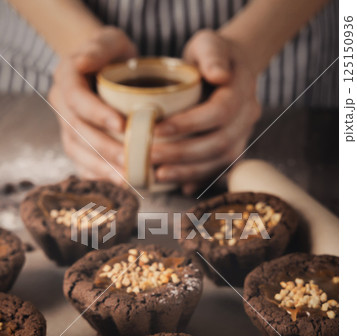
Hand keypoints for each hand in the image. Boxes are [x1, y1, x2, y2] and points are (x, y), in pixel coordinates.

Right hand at [48, 26, 136, 182]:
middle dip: (105, 148)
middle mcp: (62, 106)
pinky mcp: (76, 144)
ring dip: (102, 168)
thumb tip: (82, 62)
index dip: (97, 114)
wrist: (107, 70)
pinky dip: (99, 176)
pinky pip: (82, 164)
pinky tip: (118, 183)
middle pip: (78, 131)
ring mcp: (67, 127)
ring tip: (126, 179)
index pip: (78, 99)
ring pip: (78, 152)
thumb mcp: (110, 41)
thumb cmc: (114, 56)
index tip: (122, 125)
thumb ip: (100, 48)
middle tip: (131, 160)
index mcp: (67, 80)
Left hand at [153, 30, 260, 194]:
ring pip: (220, 161)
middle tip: (151, 156)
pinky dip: (200, 179)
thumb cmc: (211, 55)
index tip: (157, 130)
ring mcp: (243, 135)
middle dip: (183, 153)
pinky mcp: (233, 149)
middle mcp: (247, 116)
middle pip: (220, 142)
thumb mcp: (209, 44)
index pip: (219, 111)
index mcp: (242, 89)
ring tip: (159, 174)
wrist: (228, 70)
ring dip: (189, 171)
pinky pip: (219, 169)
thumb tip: (219, 75)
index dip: (189, 124)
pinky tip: (180, 187)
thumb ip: (212, 55)